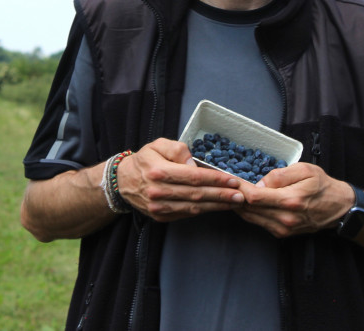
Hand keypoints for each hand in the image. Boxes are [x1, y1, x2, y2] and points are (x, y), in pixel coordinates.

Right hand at [116, 138, 245, 221]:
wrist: (122, 182)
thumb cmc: (144, 160)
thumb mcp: (157, 145)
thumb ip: (177, 149)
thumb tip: (194, 163)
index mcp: (159, 171)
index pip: (194, 176)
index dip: (215, 179)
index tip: (233, 180)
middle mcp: (159, 192)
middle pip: (197, 195)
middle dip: (221, 195)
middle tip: (241, 195)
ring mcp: (159, 207)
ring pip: (194, 208)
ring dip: (216, 206)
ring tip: (234, 202)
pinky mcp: (161, 217)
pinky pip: (186, 214)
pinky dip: (204, 211)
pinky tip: (217, 206)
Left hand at [234, 162, 353, 237]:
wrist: (339, 207)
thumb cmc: (322, 185)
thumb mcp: (305, 170)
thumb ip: (280, 175)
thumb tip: (259, 184)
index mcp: (290, 200)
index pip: (254, 197)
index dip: (238, 187)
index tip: (228, 178)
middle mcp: (285, 218)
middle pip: (249, 208)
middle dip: (234, 196)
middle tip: (224, 184)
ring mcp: (283, 228)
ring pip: (250, 217)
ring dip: (238, 205)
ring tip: (229, 192)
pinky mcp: (282, 233)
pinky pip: (258, 222)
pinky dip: (249, 212)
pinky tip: (244, 202)